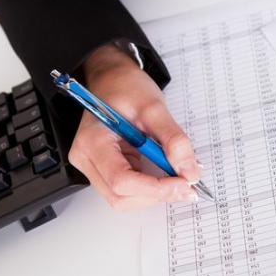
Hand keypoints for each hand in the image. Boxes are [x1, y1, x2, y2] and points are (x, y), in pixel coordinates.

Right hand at [68, 45, 200, 209]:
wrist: (112, 77)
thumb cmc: (125, 86)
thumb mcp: (154, 106)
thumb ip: (173, 140)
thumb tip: (189, 170)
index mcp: (93, 142)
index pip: (121, 181)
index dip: (155, 188)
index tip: (183, 183)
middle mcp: (86, 158)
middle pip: (121, 196)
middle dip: (156, 194)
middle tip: (187, 183)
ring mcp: (93, 165)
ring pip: (124, 198)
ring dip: (154, 193)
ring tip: (177, 175)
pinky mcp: (104, 168)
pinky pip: (127, 189)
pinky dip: (150, 186)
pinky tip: (165, 173)